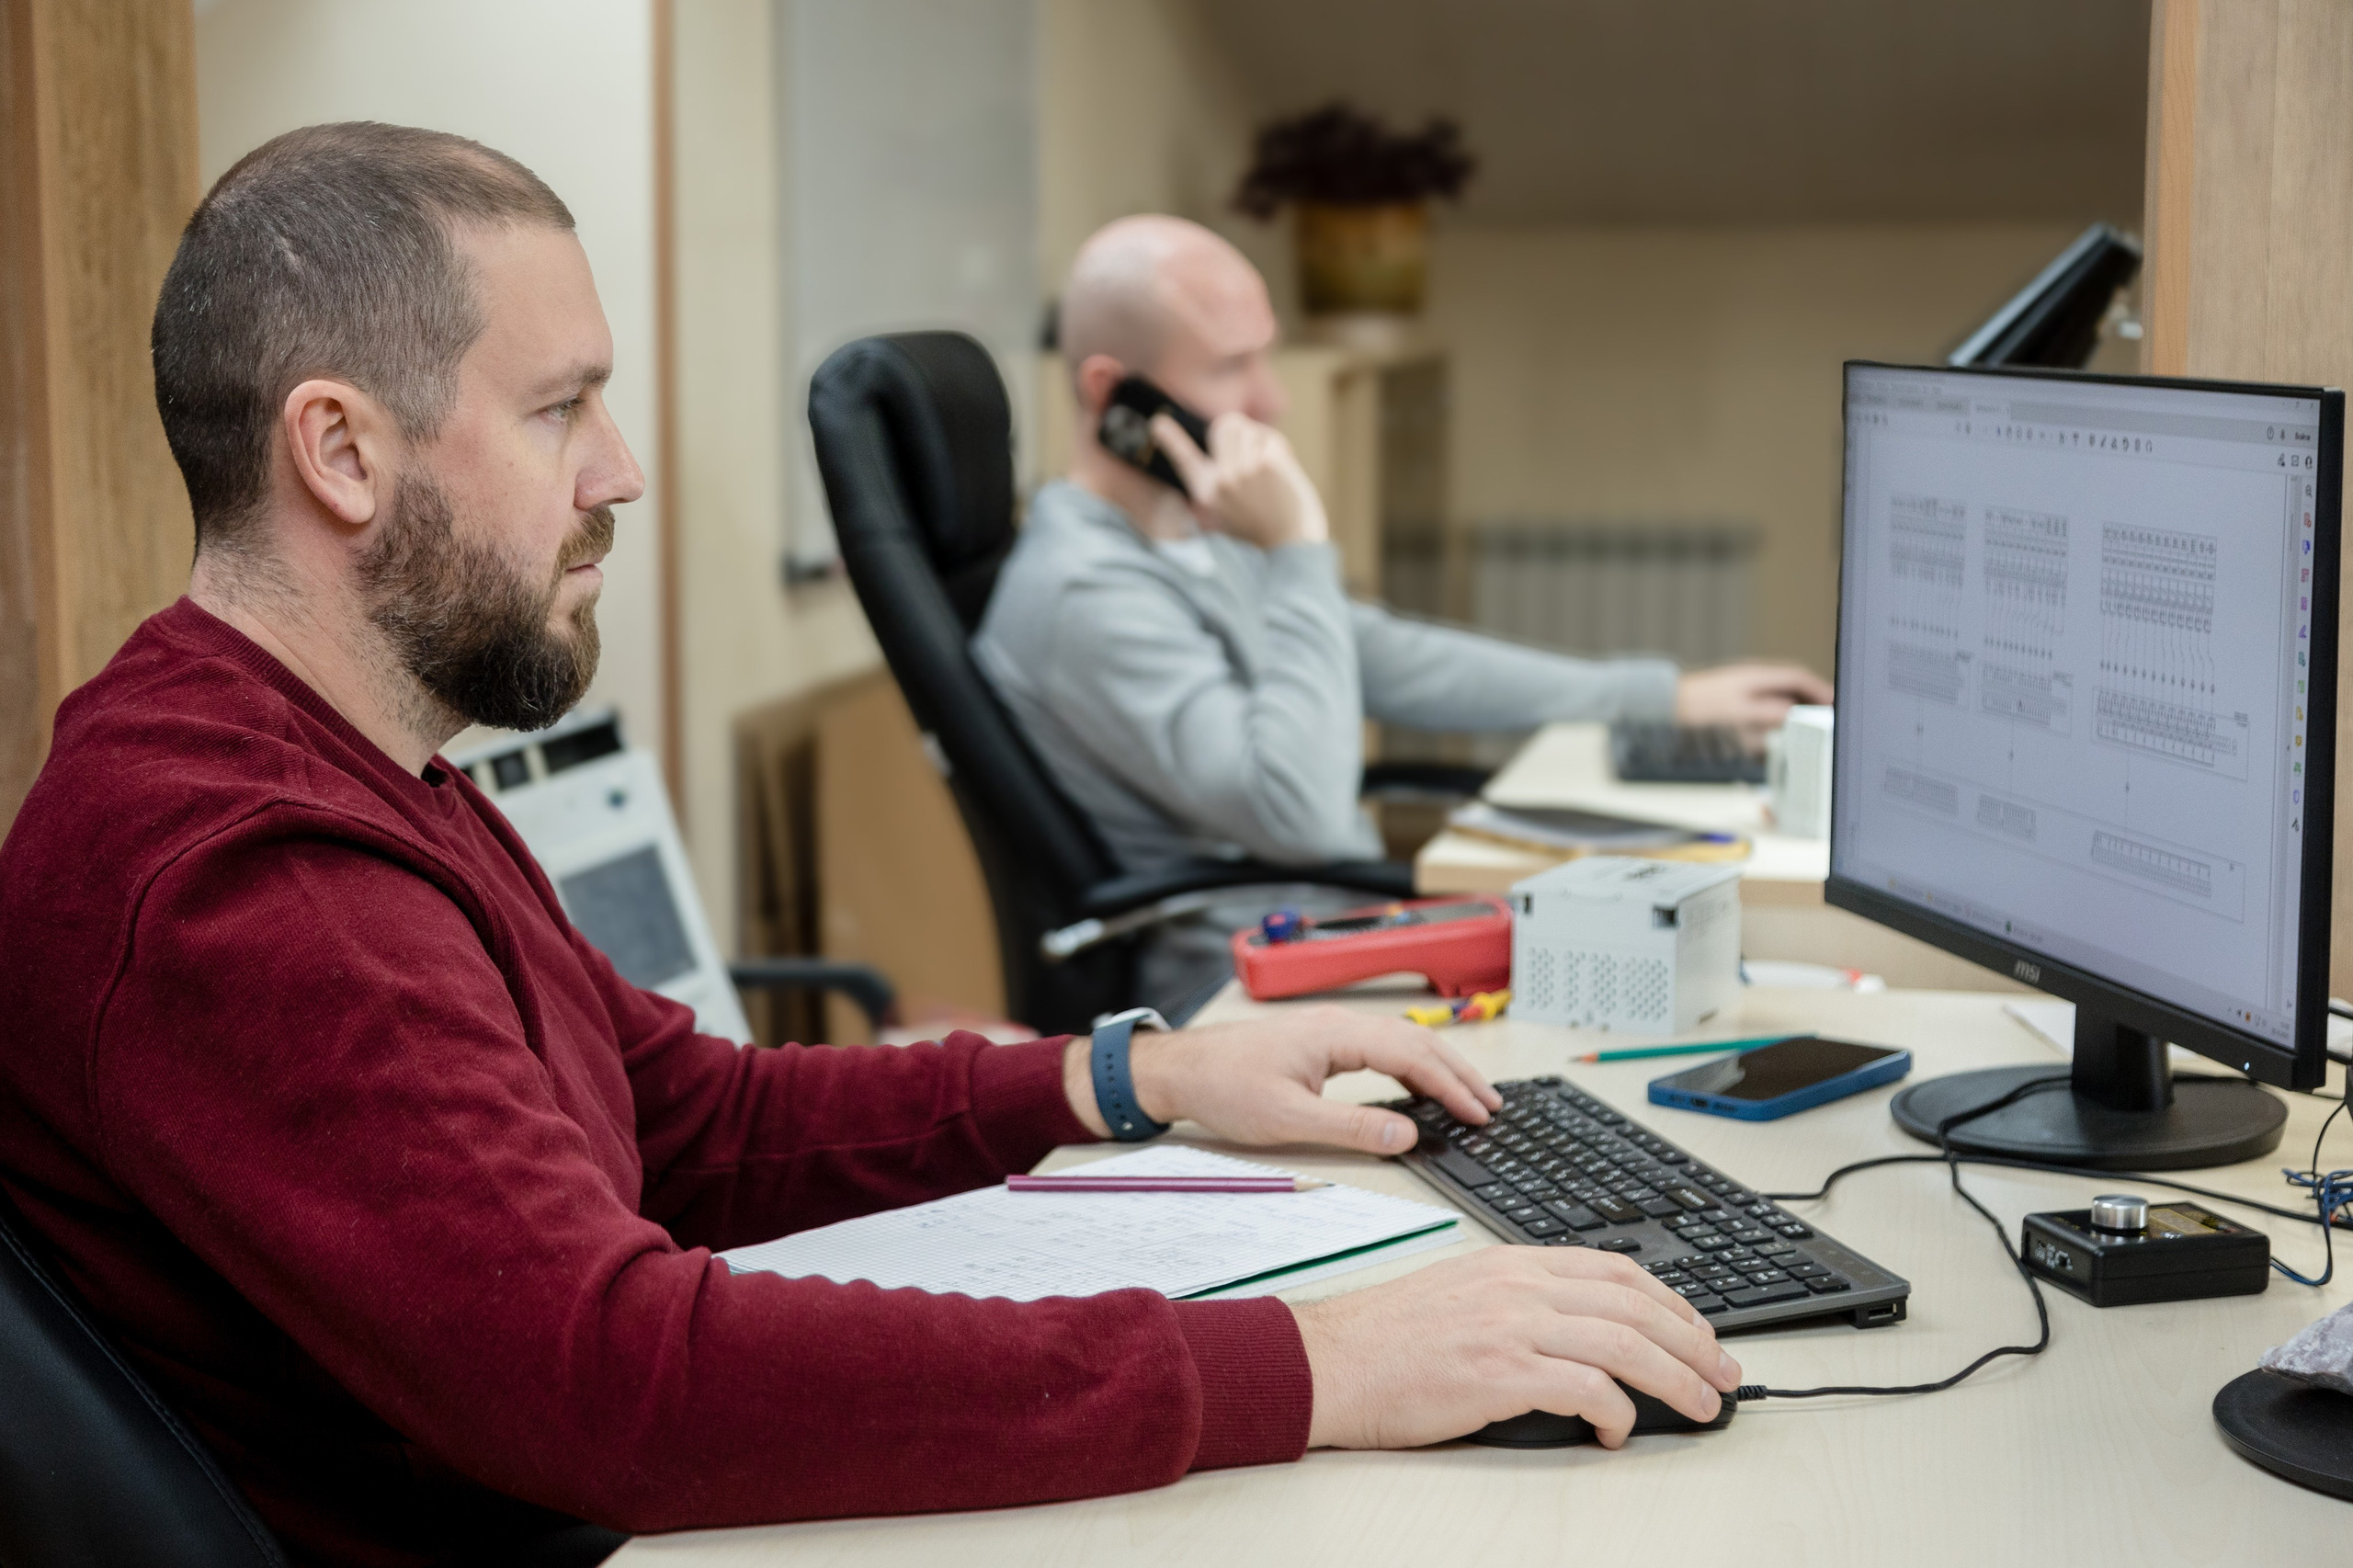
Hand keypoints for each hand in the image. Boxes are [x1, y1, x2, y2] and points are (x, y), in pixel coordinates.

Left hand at [1061, 1003, 1498, 1151]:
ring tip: (1469, 1095)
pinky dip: (1410, 1064)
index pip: (1413, 1055)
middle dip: (1459, 1073)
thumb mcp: (1289, 1119)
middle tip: (1493, 1105)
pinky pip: (1379, 1046)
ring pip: (1400, 1040)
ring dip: (1438, 1066)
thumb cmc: (1223, 1088)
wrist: (1177, 1069)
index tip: (1481, 1114)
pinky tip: (1418, 1084)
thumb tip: (1408, 1134)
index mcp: (1336, 1035)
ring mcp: (1329, 1029)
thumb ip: (1352, 1127)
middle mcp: (1338, 1023)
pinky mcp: (1319, 1041)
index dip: (1452, 1086)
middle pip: (1416, 1041)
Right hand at [1151, 410, 1329, 549]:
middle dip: (1243, 431)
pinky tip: (1283, 476)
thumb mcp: (1228, 512)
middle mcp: (1220, 480)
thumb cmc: (1266, 528)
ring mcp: (1242, 471)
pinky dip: (1282, 452)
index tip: (1158, 424)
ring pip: (1251, 429)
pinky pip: (1272, 440)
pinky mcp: (1266, 465)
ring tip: (1270, 472)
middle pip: (1226, 423)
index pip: (1183, 458)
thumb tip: (1218, 446)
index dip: (1171, 439)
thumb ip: (1219, 482)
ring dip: (1265, 443)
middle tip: (1253, 455)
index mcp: (1206, 492)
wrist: (1293, 547)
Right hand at [1293, 1247, 1742, 1448]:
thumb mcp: (1460, 1292)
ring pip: (1624, 1341)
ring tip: (1702, 1405)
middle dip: (1693, 1340)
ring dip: (1676, 1377)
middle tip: (1724, 1373)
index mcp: (1512, 1262)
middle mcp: (1519, 1285)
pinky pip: (1586, 1387)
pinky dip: (1618, 1411)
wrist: (1330, 1360)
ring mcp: (1511, 1325)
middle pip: (1634, 1303)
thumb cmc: (1386, 1339)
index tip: (1699, 1331)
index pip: (1615, 1270)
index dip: (1671, 1302)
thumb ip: (1517, 1300)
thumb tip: (1576, 1332)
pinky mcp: (1500, 1371)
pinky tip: (1619, 1431)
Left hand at [1674, 662, 1832, 734]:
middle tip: (1829, 711)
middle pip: (1793, 681)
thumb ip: (1769, 711)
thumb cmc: (1699, 704)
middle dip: (1813, 694)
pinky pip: (1768, 696)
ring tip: (1812, 717)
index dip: (1819, 688)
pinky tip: (1784, 719)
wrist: (1669, 701)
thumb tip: (1795, 713)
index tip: (1834, 701)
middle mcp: (1755, 674)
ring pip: (1781, 689)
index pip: (1798, 676)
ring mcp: (1747, 682)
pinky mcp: (1738, 692)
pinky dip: (1781, 705)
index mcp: (1758, 674)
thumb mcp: (1739, 712)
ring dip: (1798, 700)